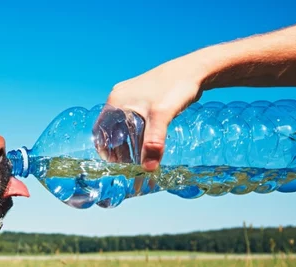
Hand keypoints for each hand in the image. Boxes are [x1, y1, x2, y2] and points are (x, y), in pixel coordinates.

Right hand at [101, 56, 206, 170]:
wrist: (195, 69)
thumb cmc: (176, 87)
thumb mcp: (162, 116)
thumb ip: (153, 143)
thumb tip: (148, 169)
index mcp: (116, 101)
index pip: (100, 131)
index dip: (105, 149)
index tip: (115, 164)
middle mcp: (119, 97)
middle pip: (111, 129)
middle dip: (118, 148)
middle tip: (129, 164)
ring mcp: (130, 96)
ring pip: (123, 125)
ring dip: (128, 141)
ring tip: (139, 155)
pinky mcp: (142, 96)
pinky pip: (133, 119)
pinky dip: (137, 132)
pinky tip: (148, 140)